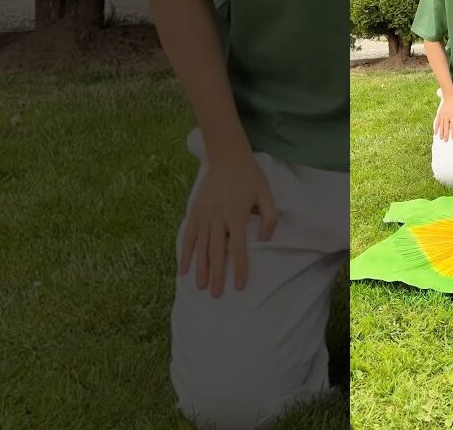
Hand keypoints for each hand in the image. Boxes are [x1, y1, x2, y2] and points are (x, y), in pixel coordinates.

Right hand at [179, 153, 277, 297]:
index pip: (239, 248)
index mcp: (236, 215)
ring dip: (200, 268)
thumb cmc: (250, 176)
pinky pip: (189, 236)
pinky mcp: (194, 211)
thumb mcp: (266, 194)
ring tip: (200, 287)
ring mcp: (203, 214)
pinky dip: (185, 253)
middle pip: (217, 252)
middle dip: (217, 275)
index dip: (240, 268)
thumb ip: (269, 218)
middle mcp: (217, 217)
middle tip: (216, 295)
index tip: (241, 286)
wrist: (227, 156)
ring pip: (201, 247)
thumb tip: (267, 240)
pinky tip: (183, 269)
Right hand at [435, 95, 452, 141]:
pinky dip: (435, 127)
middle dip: (446, 135)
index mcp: (452, 116)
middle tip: (446, 141)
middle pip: (446, 127)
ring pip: (441, 126)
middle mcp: (446, 116)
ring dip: (440, 132)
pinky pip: (436, 122)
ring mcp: (441, 115)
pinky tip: (435, 132)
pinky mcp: (438, 114)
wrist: (449, 96)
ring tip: (440, 138)